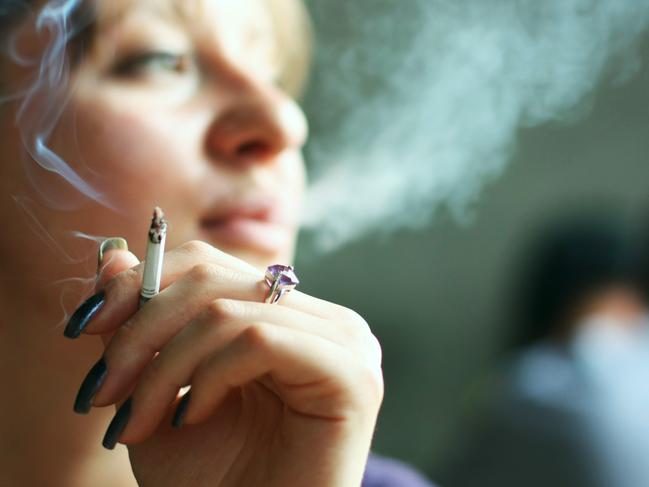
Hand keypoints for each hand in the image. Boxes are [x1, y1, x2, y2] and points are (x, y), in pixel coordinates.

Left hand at [74, 240, 383, 486]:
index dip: (142, 283)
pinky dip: (211, 376)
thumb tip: (111, 254)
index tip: (86, 327)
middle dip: (141, 331)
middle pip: (213, 278)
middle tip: (103, 390)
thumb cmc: (211, 474)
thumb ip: (139, 321)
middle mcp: (321, 318)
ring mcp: (344, 341)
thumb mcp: (158, 388)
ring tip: (136, 422)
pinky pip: (260, 341)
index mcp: (285, 316)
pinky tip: (195, 416)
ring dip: (164, 367)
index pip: (209, 264)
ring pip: (228, 312)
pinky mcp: (350, 374)